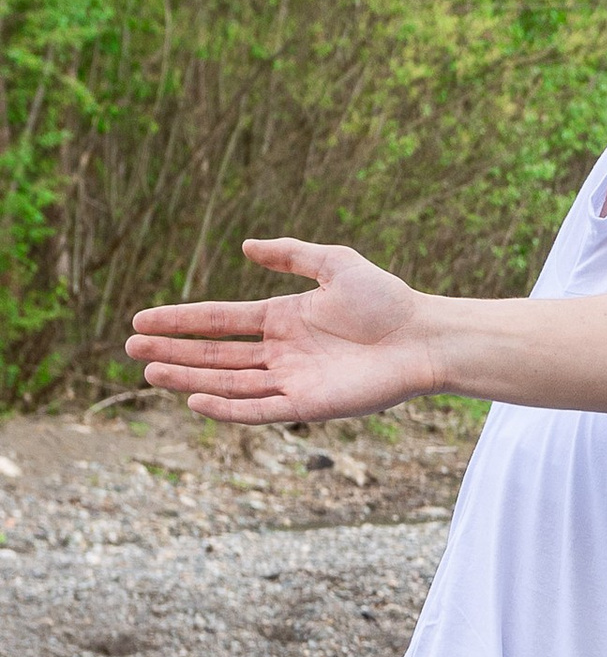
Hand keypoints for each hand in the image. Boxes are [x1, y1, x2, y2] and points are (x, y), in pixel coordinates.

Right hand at [127, 238, 434, 423]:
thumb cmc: (388, 300)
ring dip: (190, 378)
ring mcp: (293, 380)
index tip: (142, 319)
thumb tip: (245, 246)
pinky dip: (227, 408)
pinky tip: (195, 399)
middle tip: (131, 348)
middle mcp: (282, 352)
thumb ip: (290, 254)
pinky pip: (259, 410)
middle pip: (216, 355)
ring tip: (150, 372)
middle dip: (174, 352)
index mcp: (283, 319)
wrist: (425, 337)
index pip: (220, 321)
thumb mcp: (335, 263)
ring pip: (229, 383)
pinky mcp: (309, 406)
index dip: (180, 320)